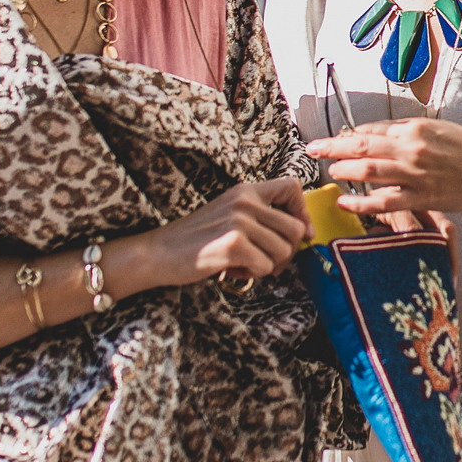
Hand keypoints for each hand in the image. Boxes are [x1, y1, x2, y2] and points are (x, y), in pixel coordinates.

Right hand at [122, 175, 310, 292]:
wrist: (158, 253)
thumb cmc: (196, 240)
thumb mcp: (229, 215)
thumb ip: (260, 217)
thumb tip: (302, 233)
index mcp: (245, 191)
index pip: (292, 186)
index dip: (302, 212)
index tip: (300, 233)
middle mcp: (244, 201)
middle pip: (295, 229)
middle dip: (287, 252)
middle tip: (268, 262)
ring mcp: (239, 221)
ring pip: (283, 251)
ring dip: (268, 266)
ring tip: (243, 264)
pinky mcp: (233, 244)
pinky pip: (265, 266)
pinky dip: (252, 274)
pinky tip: (231, 269)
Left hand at [309, 118, 461, 225]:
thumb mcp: (436, 128)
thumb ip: (404, 131)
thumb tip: (371, 134)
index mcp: (414, 129)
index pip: (371, 130)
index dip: (346, 136)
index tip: (330, 141)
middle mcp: (412, 149)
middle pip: (362, 147)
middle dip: (332, 149)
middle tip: (313, 151)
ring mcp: (416, 175)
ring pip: (369, 171)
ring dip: (344, 171)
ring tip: (329, 172)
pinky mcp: (424, 198)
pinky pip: (385, 202)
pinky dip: (362, 202)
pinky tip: (345, 201)